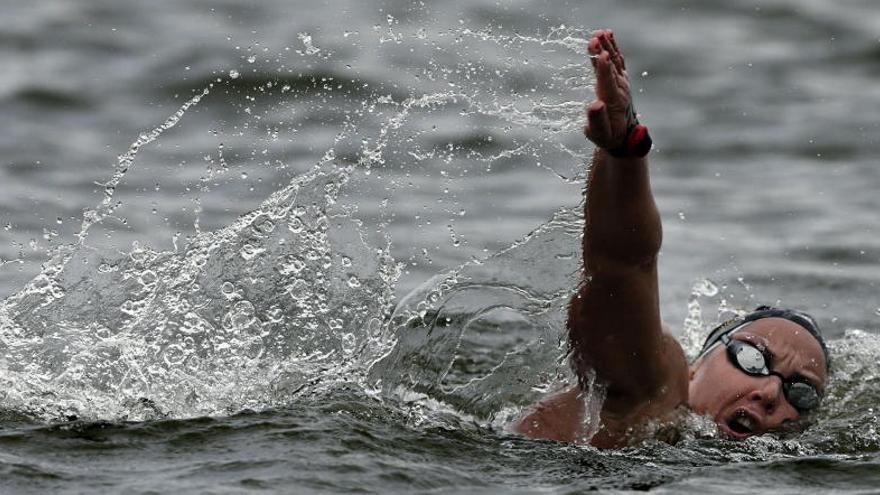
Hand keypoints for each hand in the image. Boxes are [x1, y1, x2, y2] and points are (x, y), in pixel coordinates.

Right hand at [584, 30, 635, 150]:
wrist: (625, 135)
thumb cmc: (609, 136)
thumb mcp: (600, 134)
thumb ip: (597, 120)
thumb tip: (594, 104)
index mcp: (613, 101)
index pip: (607, 81)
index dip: (604, 68)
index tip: (600, 54)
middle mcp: (620, 88)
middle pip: (610, 66)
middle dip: (602, 51)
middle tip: (595, 38)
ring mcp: (621, 82)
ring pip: (614, 59)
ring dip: (607, 45)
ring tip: (599, 33)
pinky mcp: (620, 78)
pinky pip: (617, 59)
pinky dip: (612, 46)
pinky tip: (607, 34)